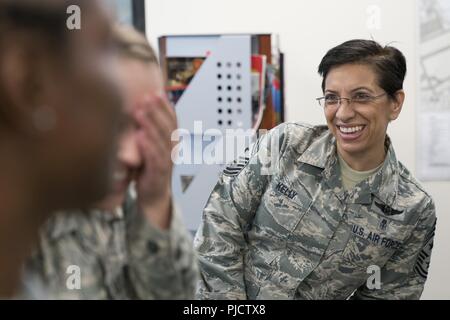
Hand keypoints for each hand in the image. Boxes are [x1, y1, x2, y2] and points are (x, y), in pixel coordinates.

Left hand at [134, 94, 176, 229]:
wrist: (153, 196)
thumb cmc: (148, 169)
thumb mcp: (149, 146)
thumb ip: (146, 130)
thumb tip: (135, 108)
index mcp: (170, 141)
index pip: (172, 120)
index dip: (165, 106)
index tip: (155, 91)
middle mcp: (171, 149)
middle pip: (168, 126)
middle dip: (157, 110)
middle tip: (147, 96)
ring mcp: (166, 162)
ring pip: (162, 140)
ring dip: (151, 125)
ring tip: (140, 112)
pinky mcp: (159, 174)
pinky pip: (155, 159)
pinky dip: (148, 147)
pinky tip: (140, 137)